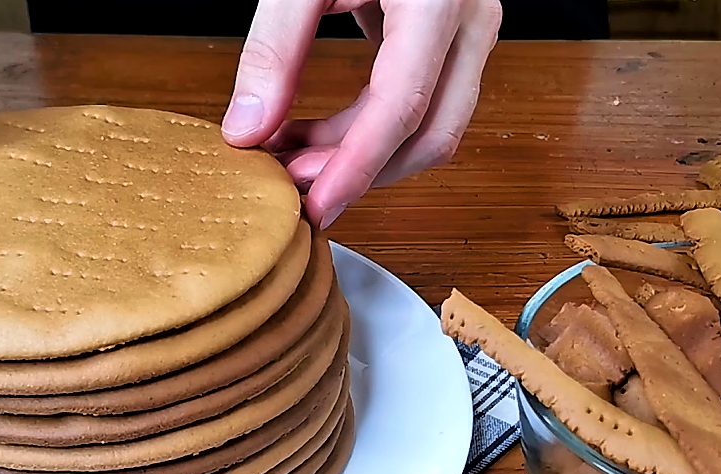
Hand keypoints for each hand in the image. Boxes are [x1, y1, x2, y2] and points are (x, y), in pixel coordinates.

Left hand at [221, 0, 501, 229]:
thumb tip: (246, 130)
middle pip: (432, 134)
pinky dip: (371, 131)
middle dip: (362, 173)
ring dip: (364, 157)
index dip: (355, 166)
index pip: (402, 105)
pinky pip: (426, 105)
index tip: (312, 206)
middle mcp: (473, 19)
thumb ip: (275, 45)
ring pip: (434, 128)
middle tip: (292, 188)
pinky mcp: (456, 37)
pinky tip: (318, 136)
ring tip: (293, 158)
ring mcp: (474, 30)